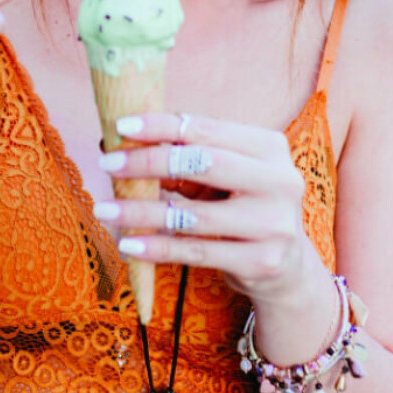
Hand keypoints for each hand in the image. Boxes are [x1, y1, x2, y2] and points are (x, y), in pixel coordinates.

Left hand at [97, 112, 319, 306]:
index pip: (207, 129)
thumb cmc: (242, 208)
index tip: (122, 125)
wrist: (288, 267)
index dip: (162, 125)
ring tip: (105, 210)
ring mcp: (274, 224)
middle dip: (149, 161)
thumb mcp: (224, 177)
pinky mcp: (261, 262)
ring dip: (141, 212)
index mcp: (270, 147)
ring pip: (194, 215)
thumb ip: (185, 159)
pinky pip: (197, 252)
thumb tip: (120, 144)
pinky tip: (129, 244)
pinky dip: (158, 247)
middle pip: (204, 163)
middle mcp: (280, 181)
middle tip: (108, 164)